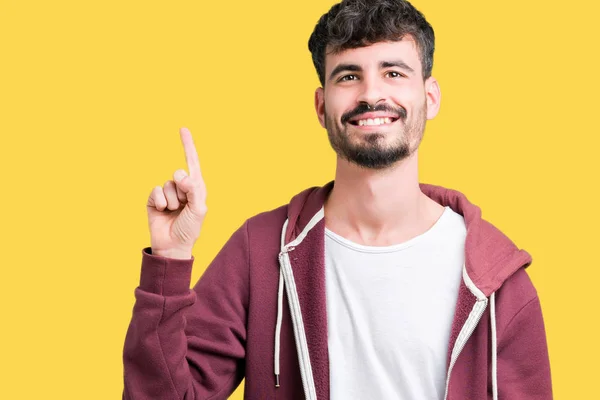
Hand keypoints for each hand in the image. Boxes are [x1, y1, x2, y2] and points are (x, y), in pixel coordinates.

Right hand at [146, 127, 206, 258]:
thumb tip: (182, 175)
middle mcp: (182, 187)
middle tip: (183, 207)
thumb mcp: (198, 210)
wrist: (172, 247)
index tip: (183, 129)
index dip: (188, 146)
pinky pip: (156, 190)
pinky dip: (160, 202)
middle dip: (182, 191)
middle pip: (179, 173)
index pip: (193, 162)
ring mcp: (167, 193)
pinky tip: (162, 212)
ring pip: (168, 184)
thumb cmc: (189, 230)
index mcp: (196, 188)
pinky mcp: (154, 199)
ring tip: (174, 212)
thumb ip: (194, 190)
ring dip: (172, 200)